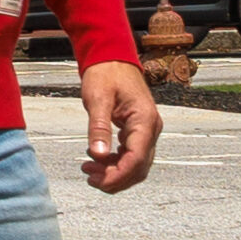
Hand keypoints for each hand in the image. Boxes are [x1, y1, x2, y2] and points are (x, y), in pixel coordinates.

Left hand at [76, 54, 163, 193]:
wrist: (112, 58)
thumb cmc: (106, 73)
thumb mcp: (97, 99)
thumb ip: (98, 127)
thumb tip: (98, 155)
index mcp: (145, 120)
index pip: (137, 159)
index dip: (119, 175)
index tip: (99, 182)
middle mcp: (151, 128)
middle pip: (139, 167)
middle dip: (115, 178)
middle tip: (90, 178)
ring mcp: (147, 130)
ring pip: (136, 164)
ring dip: (114, 172)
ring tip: (89, 170)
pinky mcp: (138, 131)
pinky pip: (131, 155)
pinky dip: (116, 162)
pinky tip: (96, 159)